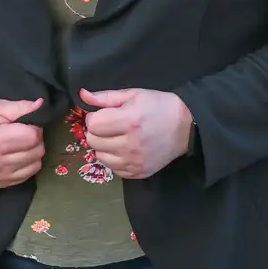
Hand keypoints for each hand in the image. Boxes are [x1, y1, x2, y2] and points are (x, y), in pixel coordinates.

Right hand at [0, 93, 44, 186]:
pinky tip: (16, 155)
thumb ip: (23, 107)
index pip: (34, 137)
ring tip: (19, 143)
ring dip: (33, 152)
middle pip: (37, 151)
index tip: (26, 123)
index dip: (35, 127)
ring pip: (36, 164)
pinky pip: (26, 175)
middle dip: (35, 139)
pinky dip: (27, 165)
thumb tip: (42, 105)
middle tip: (22, 131)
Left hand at [78, 88, 192, 179]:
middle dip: (97, 132)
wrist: (185, 127)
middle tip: (110, 126)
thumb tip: (82, 95)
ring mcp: (134, 162)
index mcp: (129, 121)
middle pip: (93, 141)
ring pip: (99, 156)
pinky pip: (113, 169)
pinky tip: (124, 149)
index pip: (92, 124)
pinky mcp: (138, 173)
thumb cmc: (158, 106)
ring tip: (117, 138)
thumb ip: (105, 97)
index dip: (95, 117)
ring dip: (104, 147)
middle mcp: (130, 145)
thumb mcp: (133, 95)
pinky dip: (114, 159)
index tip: (104, 114)